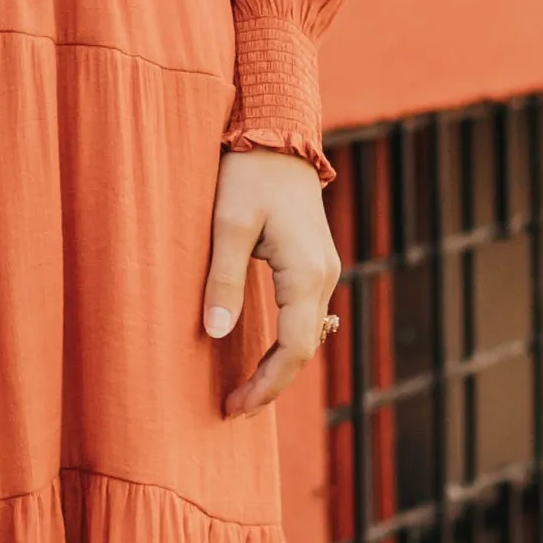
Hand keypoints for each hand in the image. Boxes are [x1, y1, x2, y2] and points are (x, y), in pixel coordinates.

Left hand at [203, 151, 338, 415]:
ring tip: (245, 391)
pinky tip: (263, 354)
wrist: (277, 133)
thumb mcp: (226, 224)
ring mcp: (324, 269)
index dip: (267, 383)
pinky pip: (305, 315)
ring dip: (280, 365)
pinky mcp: (314, 262)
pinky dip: (287, 342)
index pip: (295, 347)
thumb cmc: (248, 174)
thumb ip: (222, 279)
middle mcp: (324, 275)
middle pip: (305, 348)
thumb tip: (217, 333)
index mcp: (306, 271)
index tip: (235, 406)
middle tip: (234, 408)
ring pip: (307, 333)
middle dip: (272, 382)